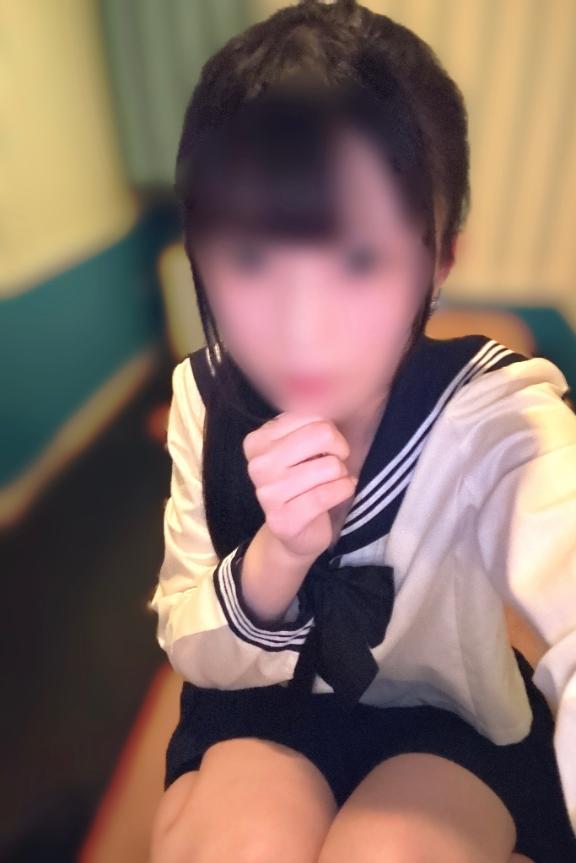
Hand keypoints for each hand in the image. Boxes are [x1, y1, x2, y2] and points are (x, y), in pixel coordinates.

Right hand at [243, 411, 357, 559]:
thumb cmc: (303, 483)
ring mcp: (267, 493)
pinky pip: (330, 493)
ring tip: (329, 483)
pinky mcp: (283, 519)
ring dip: (341, 475)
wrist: (294, 532)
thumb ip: (309, 427)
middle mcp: (257, 464)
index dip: (329, 432)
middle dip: (339, 449)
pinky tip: (336, 495)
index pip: (311, 416)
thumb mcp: (301, 448)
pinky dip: (344, 490)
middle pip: (321, 434)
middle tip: (333, 464)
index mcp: (257, 440)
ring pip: (330, 466)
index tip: (323, 448)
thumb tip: (329, 414)